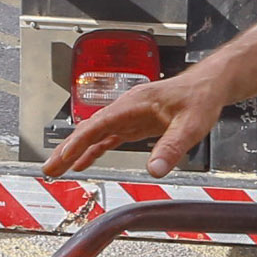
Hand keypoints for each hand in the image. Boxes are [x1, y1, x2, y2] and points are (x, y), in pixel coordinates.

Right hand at [41, 67, 227, 178]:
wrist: (208, 86)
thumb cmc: (198, 98)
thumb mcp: (190, 125)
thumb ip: (171, 147)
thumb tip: (155, 170)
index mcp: (133, 104)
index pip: (97, 125)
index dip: (78, 142)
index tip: (63, 158)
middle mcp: (126, 109)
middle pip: (88, 130)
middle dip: (66, 150)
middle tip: (48, 169)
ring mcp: (128, 117)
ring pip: (94, 135)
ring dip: (75, 152)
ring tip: (57, 169)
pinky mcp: (134, 124)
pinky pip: (107, 138)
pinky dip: (93, 150)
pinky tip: (83, 163)